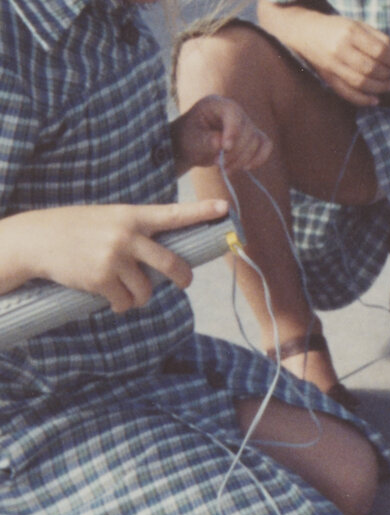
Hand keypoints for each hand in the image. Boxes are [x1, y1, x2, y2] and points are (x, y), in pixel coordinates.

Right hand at [0, 199, 230, 311]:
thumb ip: (137, 231)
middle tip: (184, 282)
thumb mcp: (110, 219)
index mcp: (133, 215)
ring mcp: (115, 258)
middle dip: (183, 277)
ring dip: (141, 296)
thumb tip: (165, 256)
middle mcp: (127, 235)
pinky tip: (112, 299)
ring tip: (128, 291)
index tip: (225, 209)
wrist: (38, 240)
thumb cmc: (78, 228)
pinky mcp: (101, 280)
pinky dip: (122, 305)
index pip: (174, 214)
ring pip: (147, 289)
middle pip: (171, 263)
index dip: (202, 212)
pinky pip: (125, 302)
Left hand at [172, 95, 271, 174]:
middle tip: (217, 164)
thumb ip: (205, 140)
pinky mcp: (252, 137)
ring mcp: (245, 124)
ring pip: (256, 140)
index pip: (233, 112)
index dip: (233, 130)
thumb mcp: (191, 139)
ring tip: (225, 169)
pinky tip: (246, 168)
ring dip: (243, 159)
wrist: (190, 146)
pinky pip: (265, 145)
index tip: (226, 148)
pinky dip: (259, 158)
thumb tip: (221, 143)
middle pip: (247, 130)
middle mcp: (235, 111)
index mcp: (217, 104)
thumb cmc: (188, 138)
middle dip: (234, 152)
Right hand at [301, 15, 389, 107]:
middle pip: (370, 68)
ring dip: (379, 88)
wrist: (305, 32)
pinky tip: (375, 100)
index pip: (379, 50)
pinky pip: (346, 93)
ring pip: (360, 83)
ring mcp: (332, 66)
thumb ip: (378, 37)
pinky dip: (362, 100)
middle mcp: (340, 50)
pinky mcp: (327, 78)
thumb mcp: (358, 24)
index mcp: (351, 32)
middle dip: (388, 74)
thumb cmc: (336, 27)